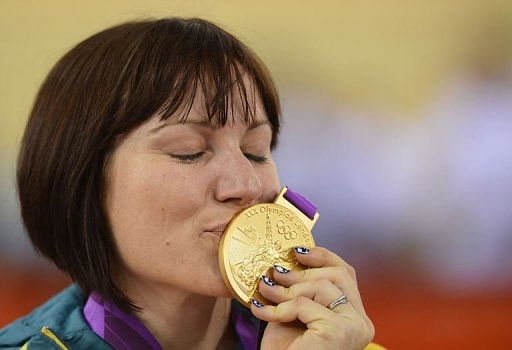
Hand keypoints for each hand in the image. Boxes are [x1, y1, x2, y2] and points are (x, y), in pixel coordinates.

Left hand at [250, 247, 374, 349]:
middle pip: (338, 275)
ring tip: (266, 293)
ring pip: (322, 286)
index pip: (346, 274)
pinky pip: (304, 304)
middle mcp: (361, 322)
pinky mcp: (338, 331)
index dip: (323, 256)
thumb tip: (290, 257)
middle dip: (302, 271)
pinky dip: (281, 308)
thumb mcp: (296, 313)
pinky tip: (264, 313)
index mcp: (354, 316)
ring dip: (287, 288)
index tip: (297, 251)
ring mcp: (354, 327)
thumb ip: (302, 290)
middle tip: (273, 274)